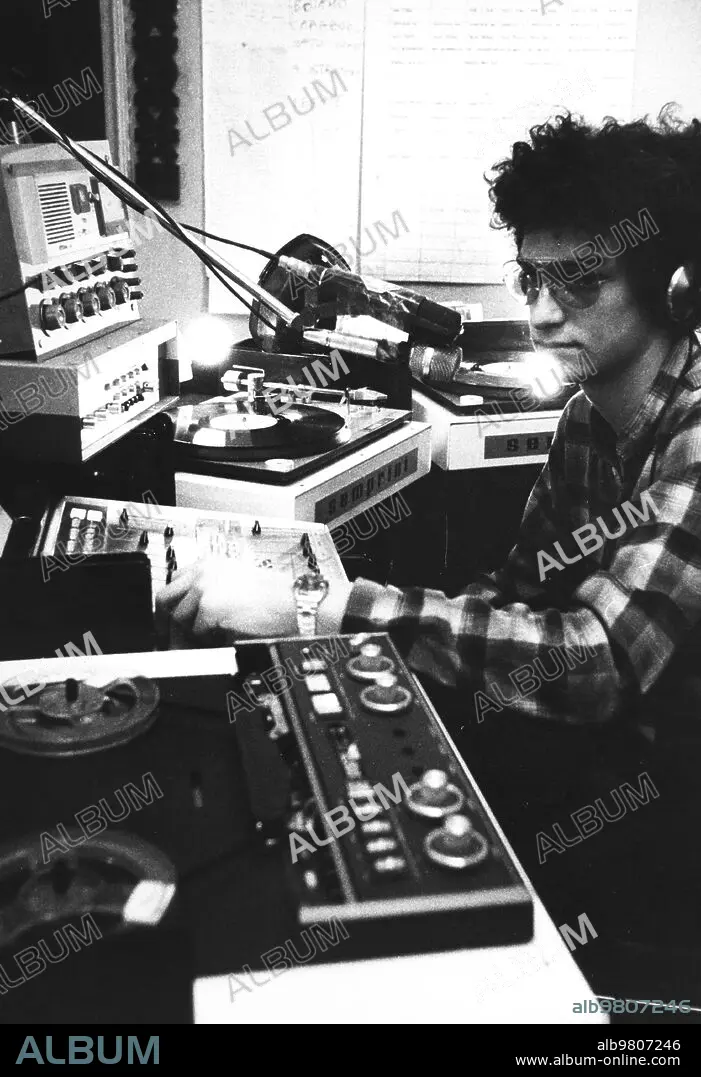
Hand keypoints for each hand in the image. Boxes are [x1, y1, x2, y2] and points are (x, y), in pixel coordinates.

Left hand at [155, 558, 351, 639]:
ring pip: (178, 619)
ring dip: (192, 631)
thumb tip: (184, 615)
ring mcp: (205, 589)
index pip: (173, 582)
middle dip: (166, 621)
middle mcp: (204, 572)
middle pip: (164, 598)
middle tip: (172, 637)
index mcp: (209, 563)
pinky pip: (197, 633)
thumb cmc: (274, 597)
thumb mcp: (234, 584)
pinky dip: (209, 640)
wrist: (295, 604)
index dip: (168, 605)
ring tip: (214, 634)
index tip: (167, 620)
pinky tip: (227, 634)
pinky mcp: (210, 609)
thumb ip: (208, 593)